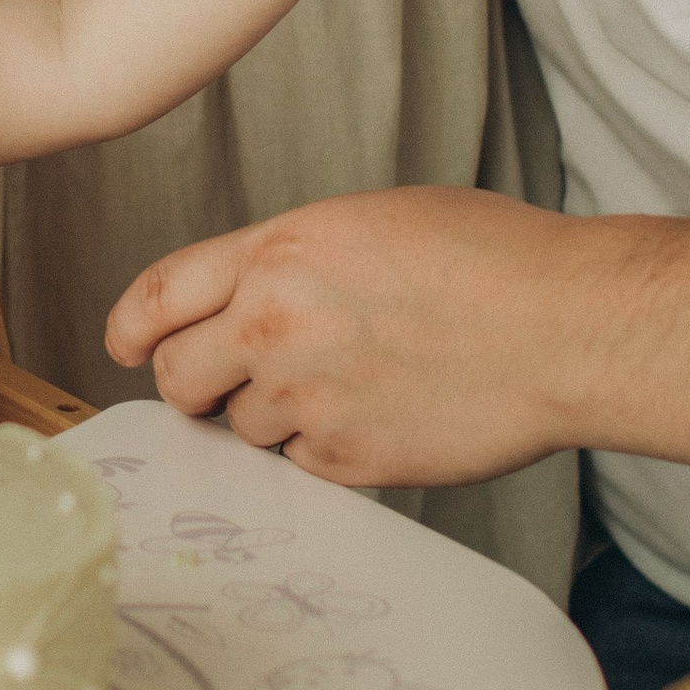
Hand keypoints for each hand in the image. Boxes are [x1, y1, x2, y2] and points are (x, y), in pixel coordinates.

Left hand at [105, 187, 578, 488]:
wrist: (566, 326)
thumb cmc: (493, 262)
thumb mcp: (372, 223)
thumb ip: (292, 262)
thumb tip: (249, 301)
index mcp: (279, 253)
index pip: (162, 293)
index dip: (131, 324)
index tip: (123, 343)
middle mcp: (275, 325)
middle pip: (175, 374)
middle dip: (192, 382)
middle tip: (229, 383)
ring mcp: (307, 398)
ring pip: (240, 428)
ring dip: (273, 417)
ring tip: (351, 384)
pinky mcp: (346, 459)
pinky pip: (299, 467)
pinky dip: (326, 452)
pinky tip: (382, 415)